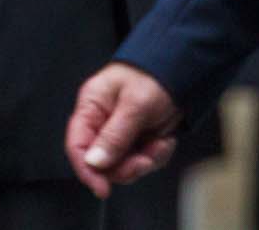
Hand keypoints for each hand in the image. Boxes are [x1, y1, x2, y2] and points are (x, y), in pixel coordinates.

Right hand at [66, 62, 179, 197]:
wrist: (181, 71)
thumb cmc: (153, 77)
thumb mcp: (135, 105)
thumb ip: (114, 135)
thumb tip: (94, 163)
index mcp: (91, 107)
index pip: (76, 144)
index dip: (86, 169)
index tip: (101, 188)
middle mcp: (101, 122)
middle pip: (102, 161)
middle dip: (127, 165)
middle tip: (146, 158)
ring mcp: (119, 132)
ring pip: (124, 165)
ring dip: (146, 160)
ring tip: (160, 143)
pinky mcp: (137, 139)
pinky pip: (142, 161)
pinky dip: (156, 156)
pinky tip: (164, 140)